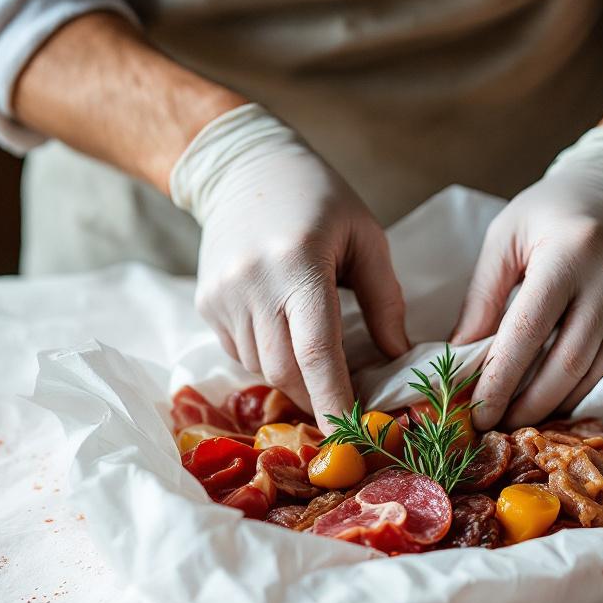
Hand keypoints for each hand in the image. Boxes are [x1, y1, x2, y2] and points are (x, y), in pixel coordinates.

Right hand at [171, 105, 409, 430]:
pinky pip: (240, 354)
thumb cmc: (320, 200)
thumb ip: (385, 300)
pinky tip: (283, 330)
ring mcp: (222, 296)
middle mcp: (252, 283)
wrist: (243, 168)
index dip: (334, 399)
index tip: (351, 434)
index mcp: (299, 263)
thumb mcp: (366, 237)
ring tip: (313, 350)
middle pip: (285, 370)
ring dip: (293, 376)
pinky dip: (268, 358)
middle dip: (316, 395)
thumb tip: (397, 356)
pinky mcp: (205, 303)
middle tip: (344, 399)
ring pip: (261, 368)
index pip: (317, 350)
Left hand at [451, 126, 602, 428]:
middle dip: (526, 405)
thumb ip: (482, 297)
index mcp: (570, 253)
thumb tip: (460, 358)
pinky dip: (581, 389)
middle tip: (495, 426)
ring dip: (553, 405)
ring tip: (518, 418)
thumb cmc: (552, 210)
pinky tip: (554, 398)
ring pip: (593, 375)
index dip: (499, 380)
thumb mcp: (506, 238)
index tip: (475, 412)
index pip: (527, 332)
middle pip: (564, 366)